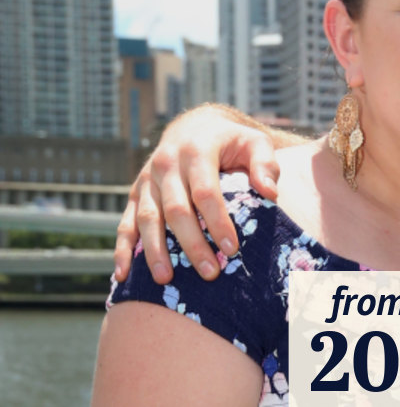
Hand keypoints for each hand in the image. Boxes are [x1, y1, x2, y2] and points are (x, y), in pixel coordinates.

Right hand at [113, 108, 280, 283]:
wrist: (194, 127)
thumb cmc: (231, 141)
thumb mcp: (254, 142)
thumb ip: (265, 164)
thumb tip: (270, 192)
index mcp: (196, 151)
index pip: (206, 192)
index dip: (218, 221)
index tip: (232, 248)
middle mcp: (167, 164)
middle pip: (176, 210)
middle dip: (192, 244)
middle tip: (210, 273)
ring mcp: (147, 180)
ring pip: (148, 219)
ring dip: (155, 251)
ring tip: (166, 279)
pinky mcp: (136, 193)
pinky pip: (126, 223)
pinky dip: (123, 249)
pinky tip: (122, 275)